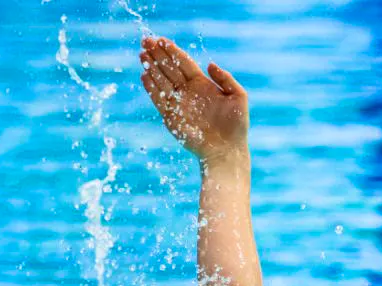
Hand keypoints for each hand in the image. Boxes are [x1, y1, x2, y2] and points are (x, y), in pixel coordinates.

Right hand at [139, 36, 248, 162]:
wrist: (226, 150)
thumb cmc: (236, 125)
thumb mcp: (238, 97)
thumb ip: (226, 79)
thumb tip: (210, 64)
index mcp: (202, 84)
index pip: (184, 62)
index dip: (172, 51)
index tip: (161, 39)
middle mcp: (188, 91)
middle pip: (169, 68)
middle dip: (158, 54)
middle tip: (146, 40)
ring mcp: (178, 103)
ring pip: (162, 81)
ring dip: (151, 67)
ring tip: (142, 54)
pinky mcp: (171, 117)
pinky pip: (158, 99)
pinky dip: (151, 88)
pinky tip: (145, 75)